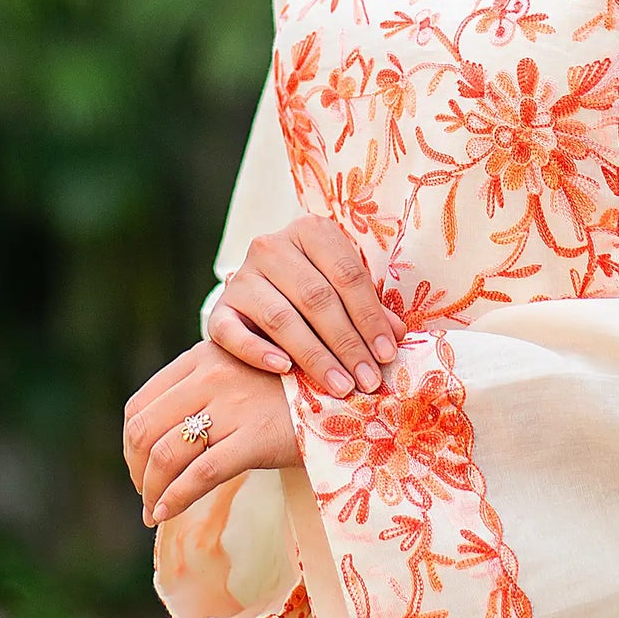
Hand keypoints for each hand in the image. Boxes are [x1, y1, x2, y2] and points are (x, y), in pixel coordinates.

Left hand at [122, 340, 296, 526]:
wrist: (356, 390)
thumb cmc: (301, 388)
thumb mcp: (247, 372)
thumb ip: (209, 389)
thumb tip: (169, 437)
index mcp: (204, 356)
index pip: (142, 404)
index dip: (131, 444)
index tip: (141, 467)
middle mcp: (212, 375)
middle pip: (144, 429)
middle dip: (136, 470)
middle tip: (147, 493)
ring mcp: (233, 405)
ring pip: (166, 453)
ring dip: (152, 490)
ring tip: (155, 510)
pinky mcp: (256, 436)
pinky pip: (200, 474)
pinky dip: (174, 499)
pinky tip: (167, 513)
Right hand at [206, 214, 404, 398]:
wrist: (262, 291)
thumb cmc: (316, 289)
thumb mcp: (344, 289)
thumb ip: (369, 309)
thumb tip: (397, 335)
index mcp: (311, 231)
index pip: (347, 275)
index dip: (370, 318)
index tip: (387, 354)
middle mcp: (271, 247)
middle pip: (316, 299)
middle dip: (347, 344)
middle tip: (367, 379)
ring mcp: (241, 277)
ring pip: (281, 318)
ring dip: (314, 356)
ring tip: (340, 386)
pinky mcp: (220, 309)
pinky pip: (233, 333)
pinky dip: (258, 352)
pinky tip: (283, 369)